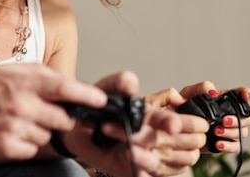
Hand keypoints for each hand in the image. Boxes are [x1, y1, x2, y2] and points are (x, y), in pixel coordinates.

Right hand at [0, 63, 106, 159]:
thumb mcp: (11, 70)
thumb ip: (40, 76)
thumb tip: (69, 84)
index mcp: (25, 82)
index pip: (65, 88)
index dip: (87, 96)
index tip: (101, 100)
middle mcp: (23, 105)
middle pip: (63, 119)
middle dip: (60, 116)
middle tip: (44, 110)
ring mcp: (16, 128)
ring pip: (48, 135)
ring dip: (41, 130)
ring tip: (19, 119)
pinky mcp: (8, 146)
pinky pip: (32, 148)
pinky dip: (26, 142)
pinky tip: (11, 130)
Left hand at [62, 71, 188, 176]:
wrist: (75, 127)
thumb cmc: (97, 107)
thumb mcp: (106, 88)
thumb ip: (119, 81)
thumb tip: (131, 85)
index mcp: (150, 115)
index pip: (171, 119)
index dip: (173, 122)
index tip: (172, 126)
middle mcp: (150, 135)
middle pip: (164, 140)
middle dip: (154, 137)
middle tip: (141, 131)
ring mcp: (143, 154)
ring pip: (155, 161)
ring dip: (145, 157)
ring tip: (131, 150)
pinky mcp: (131, 170)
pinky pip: (142, 175)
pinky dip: (140, 172)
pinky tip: (134, 168)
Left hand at [178, 82, 249, 152]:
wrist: (173, 128)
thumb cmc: (180, 108)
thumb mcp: (187, 94)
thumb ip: (199, 88)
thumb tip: (213, 91)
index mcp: (222, 100)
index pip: (239, 95)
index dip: (246, 94)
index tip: (246, 96)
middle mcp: (229, 115)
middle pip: (247, 117)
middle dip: (238, 119)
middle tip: (223, 121)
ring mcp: (228, 129)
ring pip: (243, 132)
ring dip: (232, 132)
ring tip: (215, 131)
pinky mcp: (224, 142)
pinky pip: (236, 146)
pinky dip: (229, 145)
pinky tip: (218, 144)